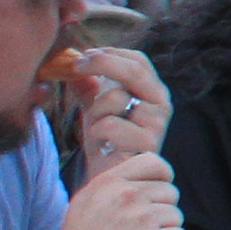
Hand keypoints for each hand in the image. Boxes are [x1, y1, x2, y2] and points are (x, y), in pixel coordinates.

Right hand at [54, 151, 183, 229]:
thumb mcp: (87, 202)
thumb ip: (117, 185)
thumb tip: (151, 176)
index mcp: (109, 182)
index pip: (154, 162)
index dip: (161, 177)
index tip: (154, 195)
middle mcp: (127, 195)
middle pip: (170, 192)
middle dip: (159, 211)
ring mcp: (143, 218)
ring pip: (176, 217)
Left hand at [60, 44, 166, 173]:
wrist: (111, 176)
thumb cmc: (106, 141)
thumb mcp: (96, 107)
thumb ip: (89, 84)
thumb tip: (70, 60)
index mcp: (152, 91)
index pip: (138, 60)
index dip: (110, 53)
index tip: (83, 56)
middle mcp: (161, 103)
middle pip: (134, 70)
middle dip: (102, 64)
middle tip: (75, 66)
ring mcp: (157, 122)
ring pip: (115, 99)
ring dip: (95, 113)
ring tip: (99, 130)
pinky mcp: (149, 143)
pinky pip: (110, 125)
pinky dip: (98, 134)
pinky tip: (105, 145)